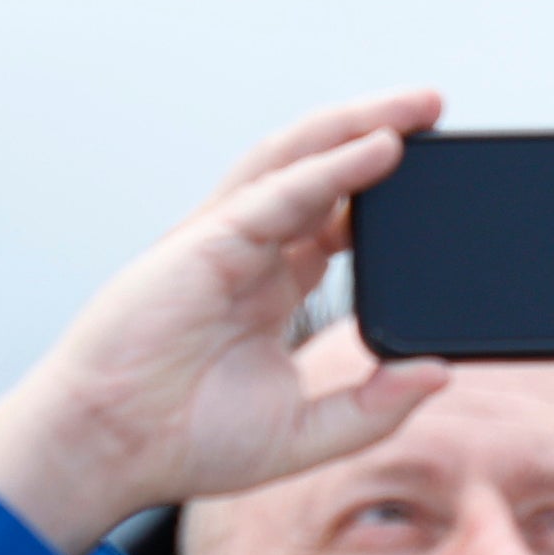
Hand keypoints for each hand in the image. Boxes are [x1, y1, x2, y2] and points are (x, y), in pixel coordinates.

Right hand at [0, 92, 454, 554]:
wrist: (113, 446)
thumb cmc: (189, 439)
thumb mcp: (306, 431)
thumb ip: (375, 406)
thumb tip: (440, 373)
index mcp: (272, 290)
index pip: (337, 226)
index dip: (382, 200)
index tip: (438, 185)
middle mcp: (253, 253)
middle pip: (323, 175)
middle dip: (379, 137)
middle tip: (437, 113)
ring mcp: (228, 240)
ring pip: (301, 161)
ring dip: (360, 126)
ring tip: (422, 107)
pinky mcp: (209, 240)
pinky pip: (281, 191)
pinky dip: (334, 167)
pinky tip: (383, 148)